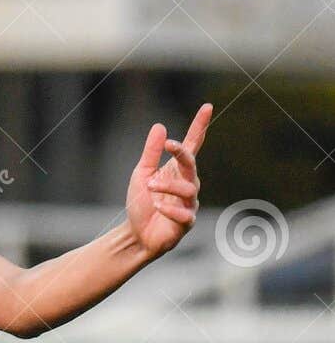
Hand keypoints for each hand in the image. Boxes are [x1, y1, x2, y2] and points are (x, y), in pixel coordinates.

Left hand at [125, 102, 211, 259]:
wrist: (136, 235)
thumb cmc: (141, 204)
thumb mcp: (142, 174)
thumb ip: (151, 153)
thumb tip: (160, 127)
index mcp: (177, 170)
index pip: (192, 145)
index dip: (200, 126)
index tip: (207, 107)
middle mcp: (187, 184)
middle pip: (191, 164)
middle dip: (182, 154)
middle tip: (168, 146)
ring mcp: (188, 204)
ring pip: (188, 189)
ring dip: (168, 186)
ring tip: (150, 188)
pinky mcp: (186, 223)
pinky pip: (185, 214)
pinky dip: (170, 209)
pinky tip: (157, 206)